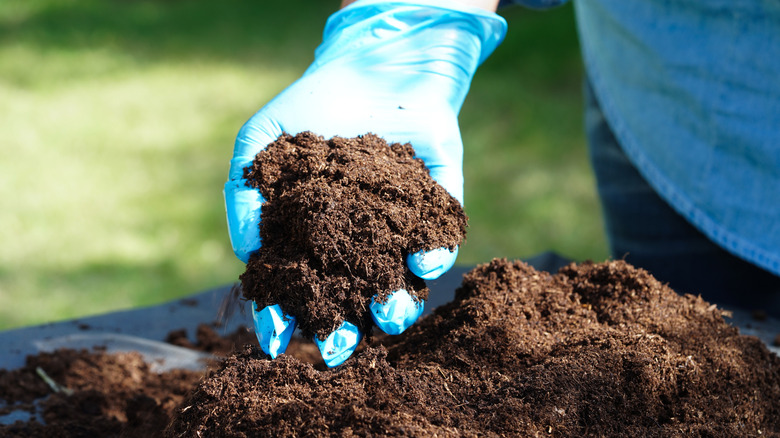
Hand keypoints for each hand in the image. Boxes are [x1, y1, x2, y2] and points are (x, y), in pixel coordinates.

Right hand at [224, 0, 505, 366]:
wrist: (372, 63)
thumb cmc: (312, 104)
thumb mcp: (261, 142)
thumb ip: (244, 195)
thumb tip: (247, 253)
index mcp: (316, 236)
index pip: (298, 288)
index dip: (284, 316)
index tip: (278, 340)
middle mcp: (360, 242)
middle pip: (352, 299)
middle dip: (345, 329)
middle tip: (341, 350)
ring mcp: (400, 228)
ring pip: (401, 282)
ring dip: (397, 306)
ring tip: (390, 312)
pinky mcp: (439, 206)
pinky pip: (442, 240)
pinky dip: (435, 255)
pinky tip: (423, 263)